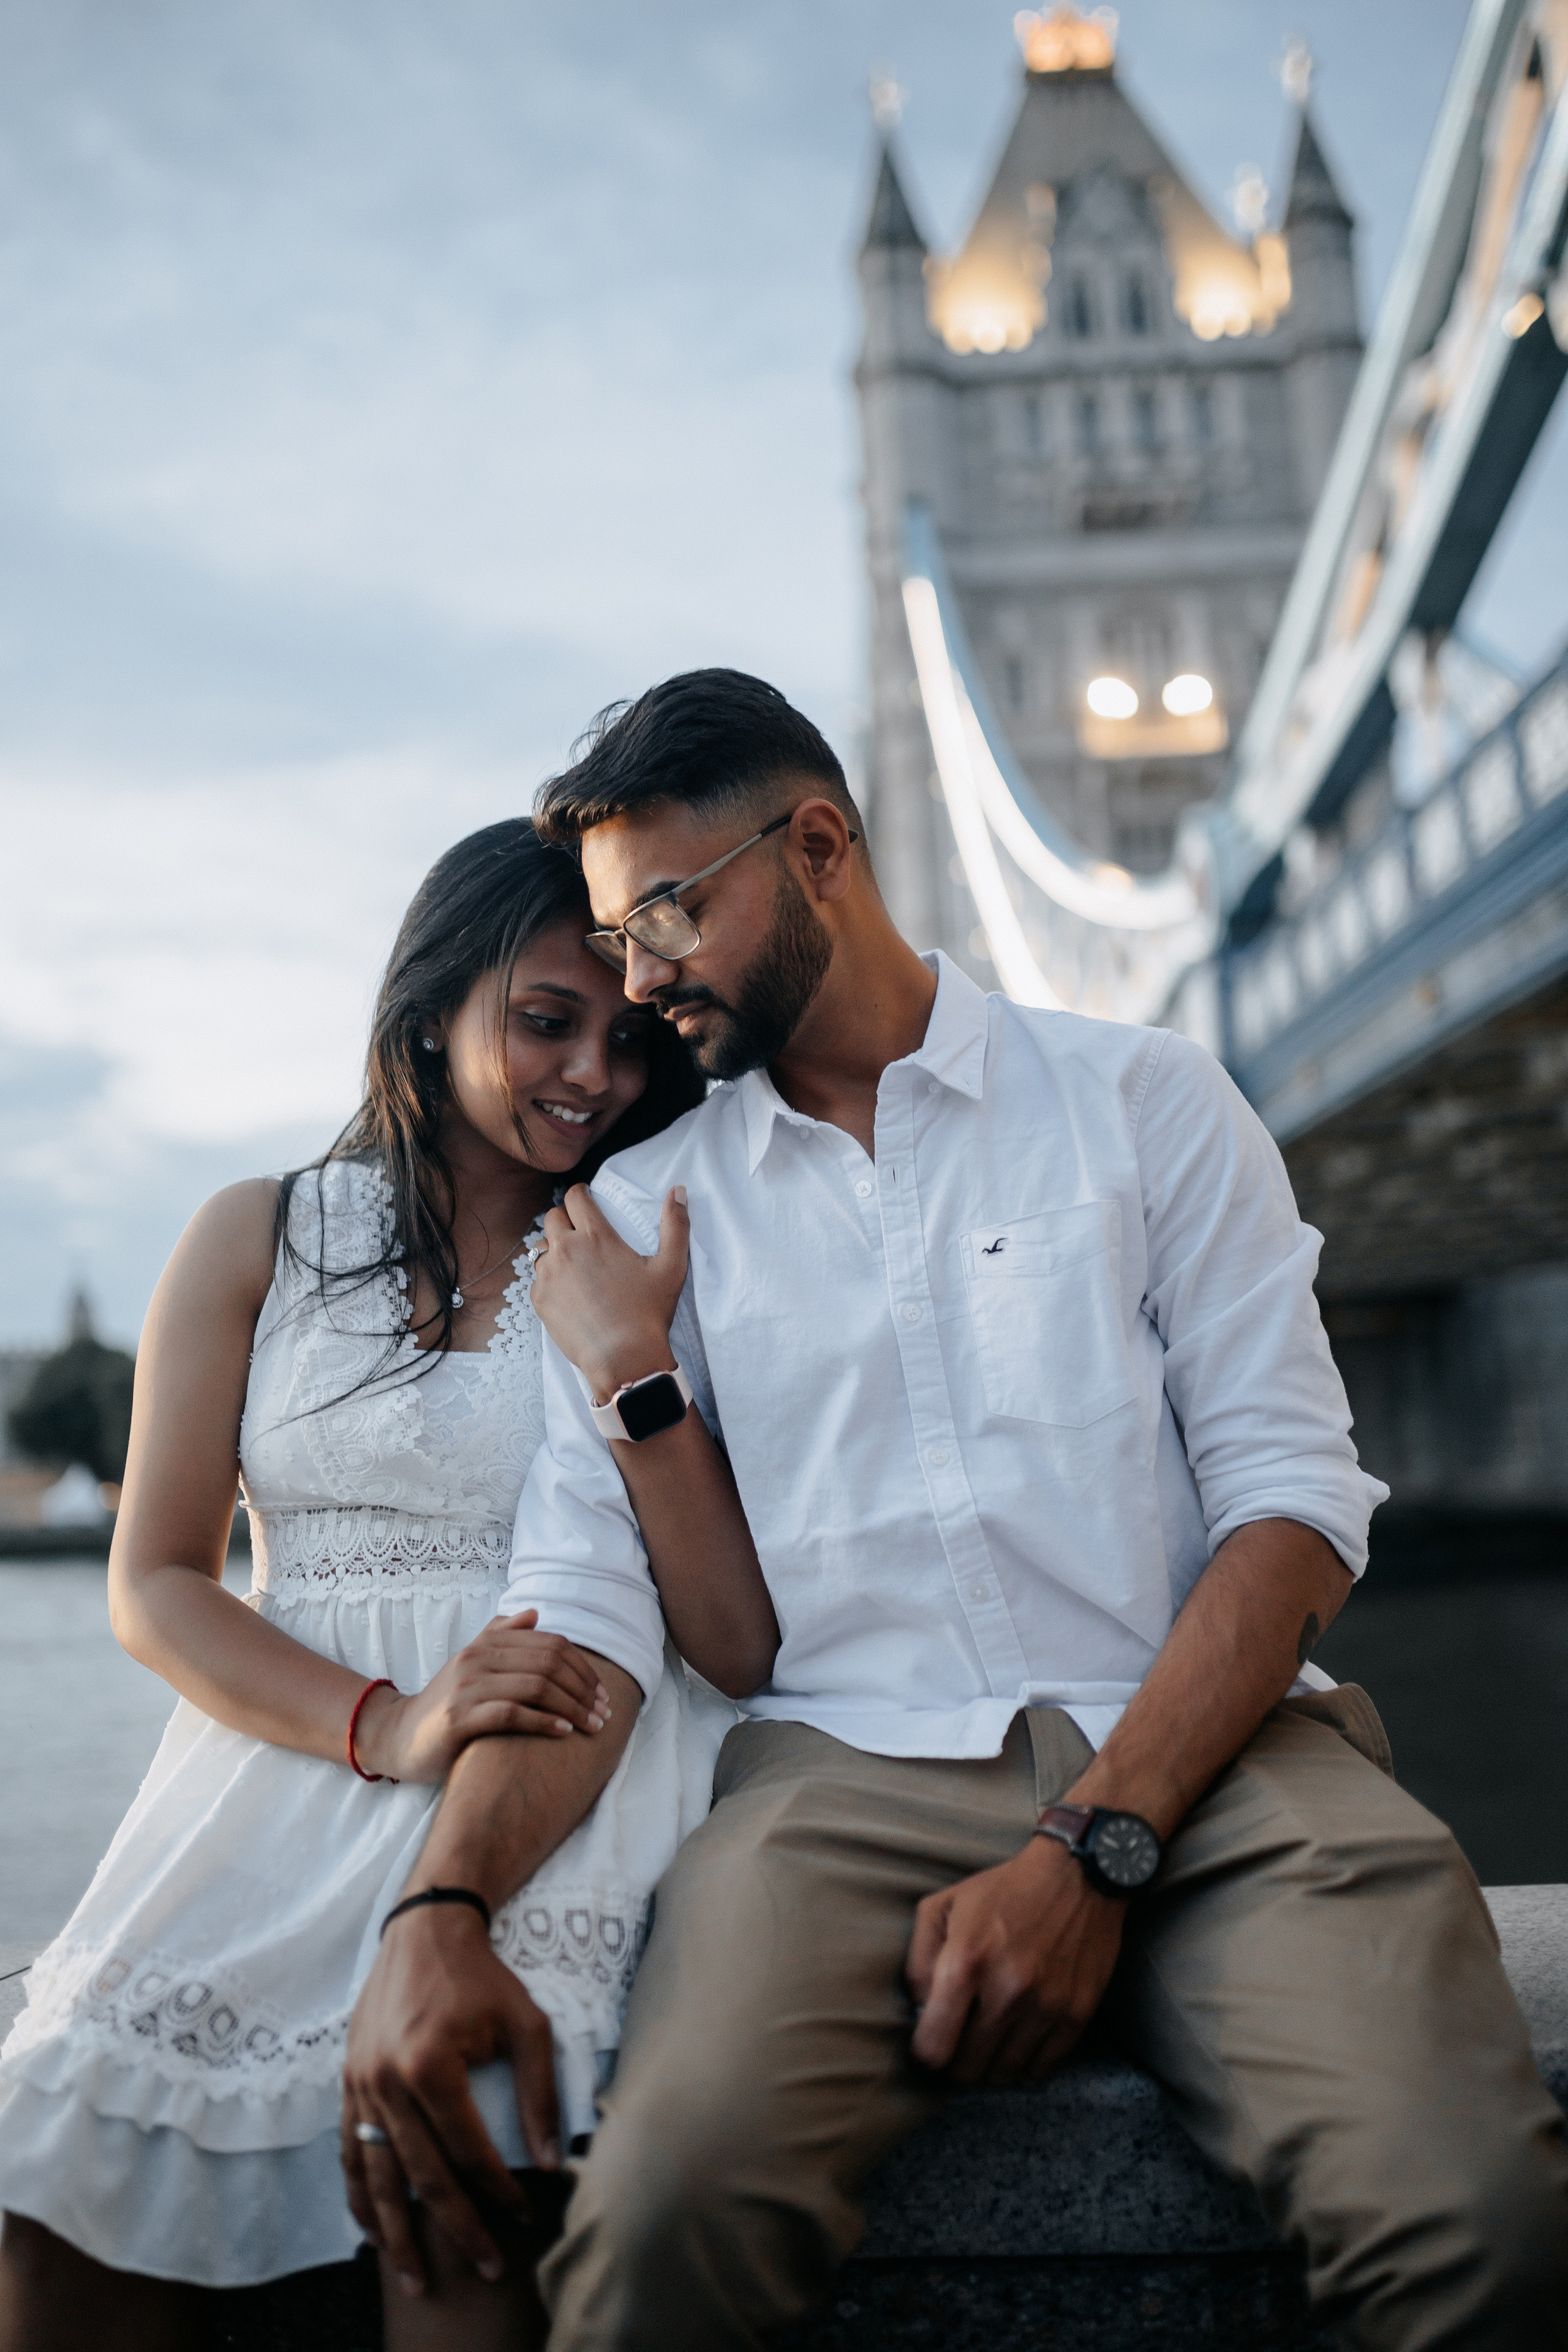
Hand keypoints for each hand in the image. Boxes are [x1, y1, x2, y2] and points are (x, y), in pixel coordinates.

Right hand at [341, 1902, 559, 2296]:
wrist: (424, 1930)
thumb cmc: (482, 1976)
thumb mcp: (526, 2023)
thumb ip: (539, 2094)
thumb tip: (552, 2162)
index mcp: (431, 2064)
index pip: (469, 2151)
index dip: (499, 2190)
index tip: (526, 2215)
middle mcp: (387, 2081)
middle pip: (422, 2176)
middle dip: (457, 2229)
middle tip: (486, 2266)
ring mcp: (360, 2084)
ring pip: (376, 2177)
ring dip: (397, 2234)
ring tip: (417, 2279)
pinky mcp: (347, 2083)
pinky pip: (350, 2152)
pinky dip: (361, 2196)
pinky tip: (374, 2231)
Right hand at [355, 1612, 611, 1783]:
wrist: (400, 1736)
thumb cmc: (447, 1701)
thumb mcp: (473, 1663)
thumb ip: (500, 1635)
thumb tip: (535, 1613)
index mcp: (486, 1643)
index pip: (550, 1644)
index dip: (583, 1667)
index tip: (602, 1693)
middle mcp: (477, 1658)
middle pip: (549, 1663)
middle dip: (584, 1688)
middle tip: (604, 1712)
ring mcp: (466, 1687)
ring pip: (536, 1687)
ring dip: (572, 1707)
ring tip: (591, 1726)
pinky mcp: (458, 1718)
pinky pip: (511, 1714)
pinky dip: (543, 1722)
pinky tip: (562, 1732)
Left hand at [529, 1184, 687, 1402]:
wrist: (623, 1359)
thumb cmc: (648, 1314)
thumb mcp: (671, 1267)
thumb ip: (676, 1224)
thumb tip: (678, 1190)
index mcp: (596, 1236)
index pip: (574, 1196)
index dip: (579, 1193)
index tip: (584, 1198)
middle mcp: (566, 1250)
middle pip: (552, 1216)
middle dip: (564, 1219)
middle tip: (579, 1231)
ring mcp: (548, 1275)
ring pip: (541, 1248)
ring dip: (554, 1249)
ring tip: (573, 1264)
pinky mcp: (539, 1299)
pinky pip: (538, 1279)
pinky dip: (550, 1280)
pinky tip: (570, 1293)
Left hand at [905, 1836, 1125, 2085]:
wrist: (1077, 1875)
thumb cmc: (1002, 1891)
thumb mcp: (943, 1905)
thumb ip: (918, 1960)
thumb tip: (919, 2011)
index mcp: (966, 1961)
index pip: (934, 2047)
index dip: (925, 2053)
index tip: (929, 2043)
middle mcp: (1007, 1990)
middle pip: (968, 2069)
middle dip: (957, 2060)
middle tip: (961, 2038)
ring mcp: (1046, 2006)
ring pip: (1005, 2074)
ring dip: (991, 2063)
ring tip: (990, 2035)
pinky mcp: (1078, 2014)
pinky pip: (1042, 2068)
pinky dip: (1026, 2062)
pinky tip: (1020, 2035)